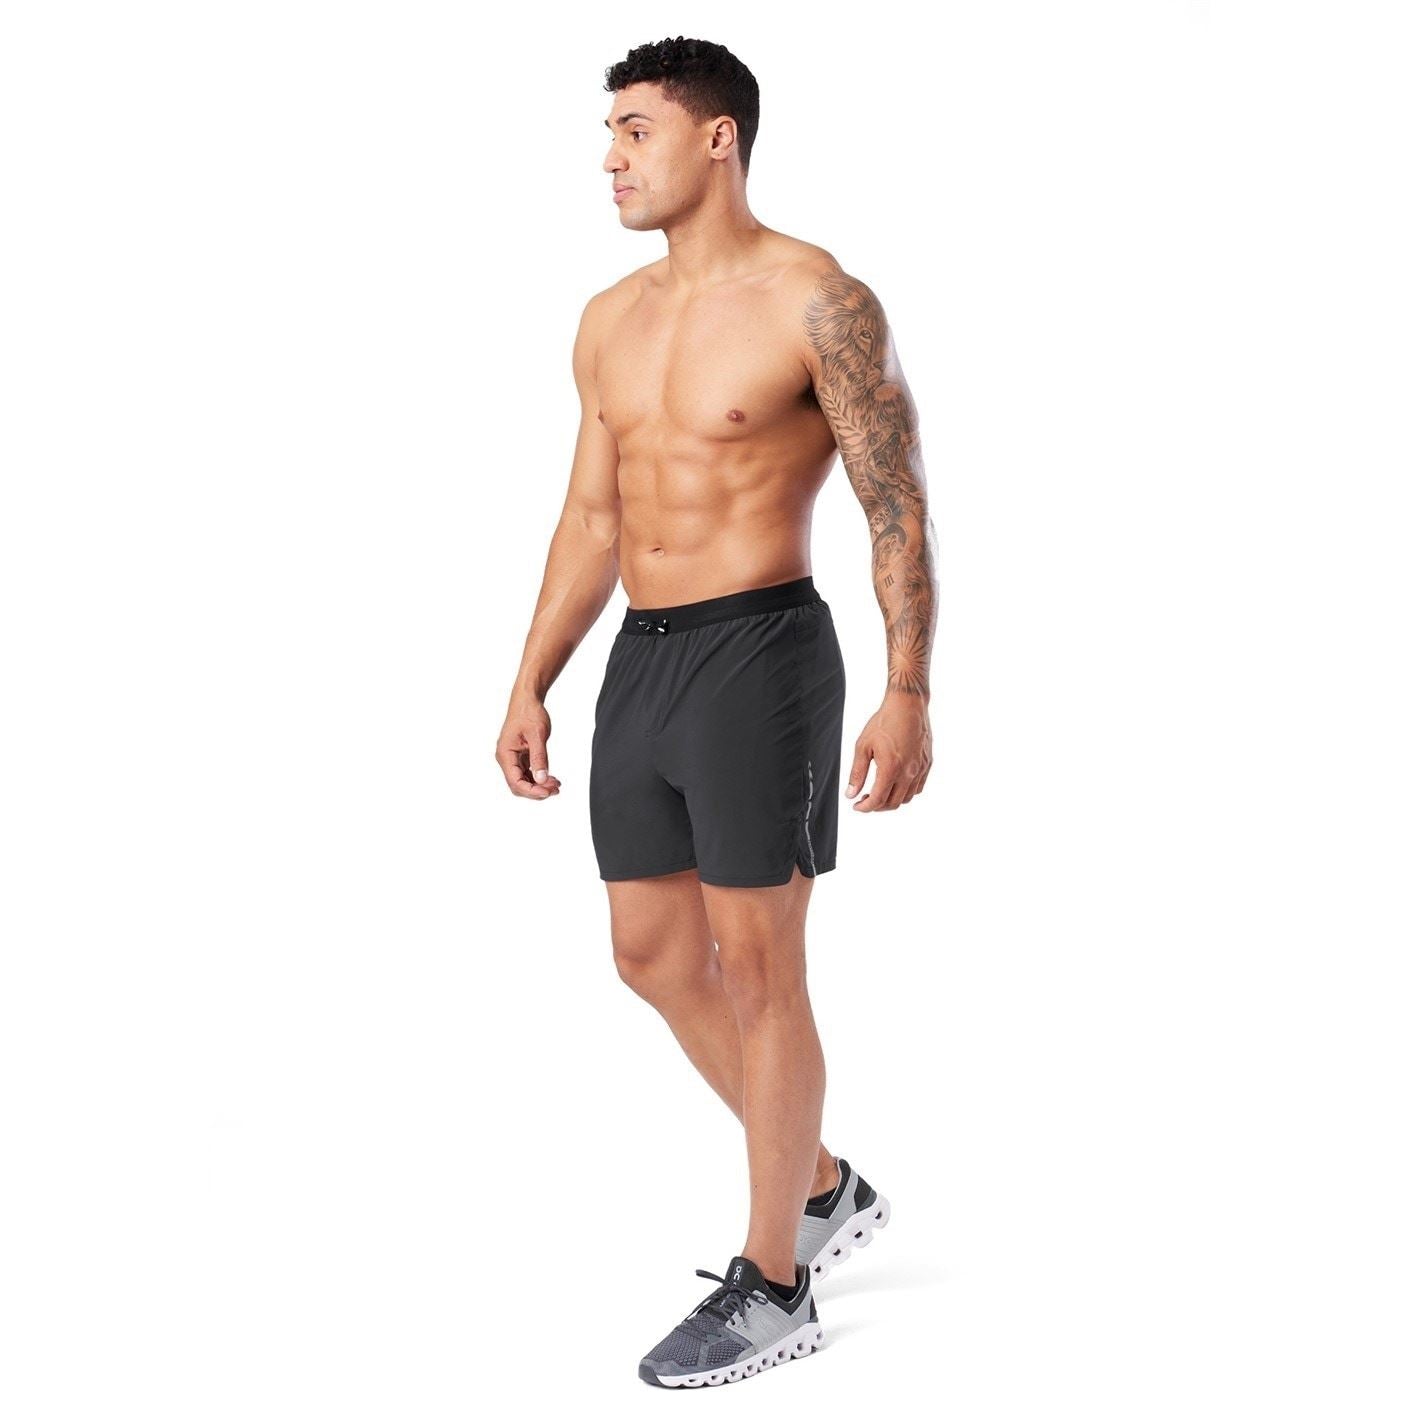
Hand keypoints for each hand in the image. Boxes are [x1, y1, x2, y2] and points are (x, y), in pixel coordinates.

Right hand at [496, 696, 562, 798]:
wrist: (527, 700)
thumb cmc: (529, 713)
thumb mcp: (537, 735)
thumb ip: (539, 758)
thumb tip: (542, 779)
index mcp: (505, 754)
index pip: (515, 782)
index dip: (532, 790)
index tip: (548, 792)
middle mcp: (506, 759)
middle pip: (518, 785)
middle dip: (537, 791)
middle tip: (555, 789)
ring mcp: (512, 758)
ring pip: (523, 781)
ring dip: (539, 786)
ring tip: (556, 786)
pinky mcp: (520, 757)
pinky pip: (527, 773)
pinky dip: (539, 778)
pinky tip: (551, 779)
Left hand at [845, 692, 931, 810]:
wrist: (907, 706)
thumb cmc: (884, 722)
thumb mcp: (863, 746)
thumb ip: (857, 773)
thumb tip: (850, 793)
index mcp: (891, 768)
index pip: (878, 800)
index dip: (865, 808)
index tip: (857, 806)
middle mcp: (908, 772)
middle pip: (893, 803)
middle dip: (877, 806)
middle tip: (865, 800)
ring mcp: (920, 769)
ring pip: (907, 798)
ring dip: (892, 800)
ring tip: (880, 792)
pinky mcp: (927, 764)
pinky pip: (918, 787)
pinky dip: (905, 792)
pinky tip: (895, 784)